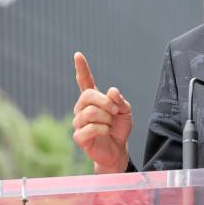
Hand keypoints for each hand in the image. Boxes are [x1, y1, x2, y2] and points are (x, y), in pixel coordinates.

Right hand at [72, 52, 131, 172]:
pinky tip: (104, 133)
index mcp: (93, 100)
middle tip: (115, 111)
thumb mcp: (125, 111)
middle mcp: (82, 109)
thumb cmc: (119, 128)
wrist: (118, 149)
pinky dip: (102, 130)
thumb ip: (119, 100)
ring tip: (110, 125)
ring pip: (90, 112)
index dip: (82, 68)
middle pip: (88, 96)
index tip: (78, 55)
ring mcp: (78, 122)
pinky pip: (90, 128)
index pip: (85, 81)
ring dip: (106, 118)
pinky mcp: (79, 137)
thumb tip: (111, 91)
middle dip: (105, 102)